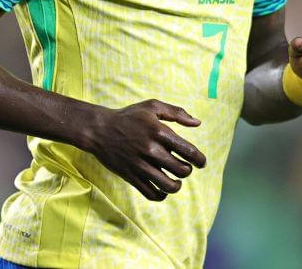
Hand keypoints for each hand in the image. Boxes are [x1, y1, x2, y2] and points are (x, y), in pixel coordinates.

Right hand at [81, 99, 206, 201]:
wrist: (100, 129)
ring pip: (168, 185)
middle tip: (185, 167)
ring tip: (176, 180)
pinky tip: (163, 189)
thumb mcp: (152, 106)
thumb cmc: (129, 116)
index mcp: (159, 132)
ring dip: (177, 185)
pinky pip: (151, 194)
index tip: (201, 163)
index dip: (199, 159)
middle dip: (188, 170)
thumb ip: (177, 113)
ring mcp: (140, 165)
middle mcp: (151, 150)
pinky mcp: (131, 176)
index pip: (188, 151)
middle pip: (181, 170)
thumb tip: (197, 123)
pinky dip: (162, 195)